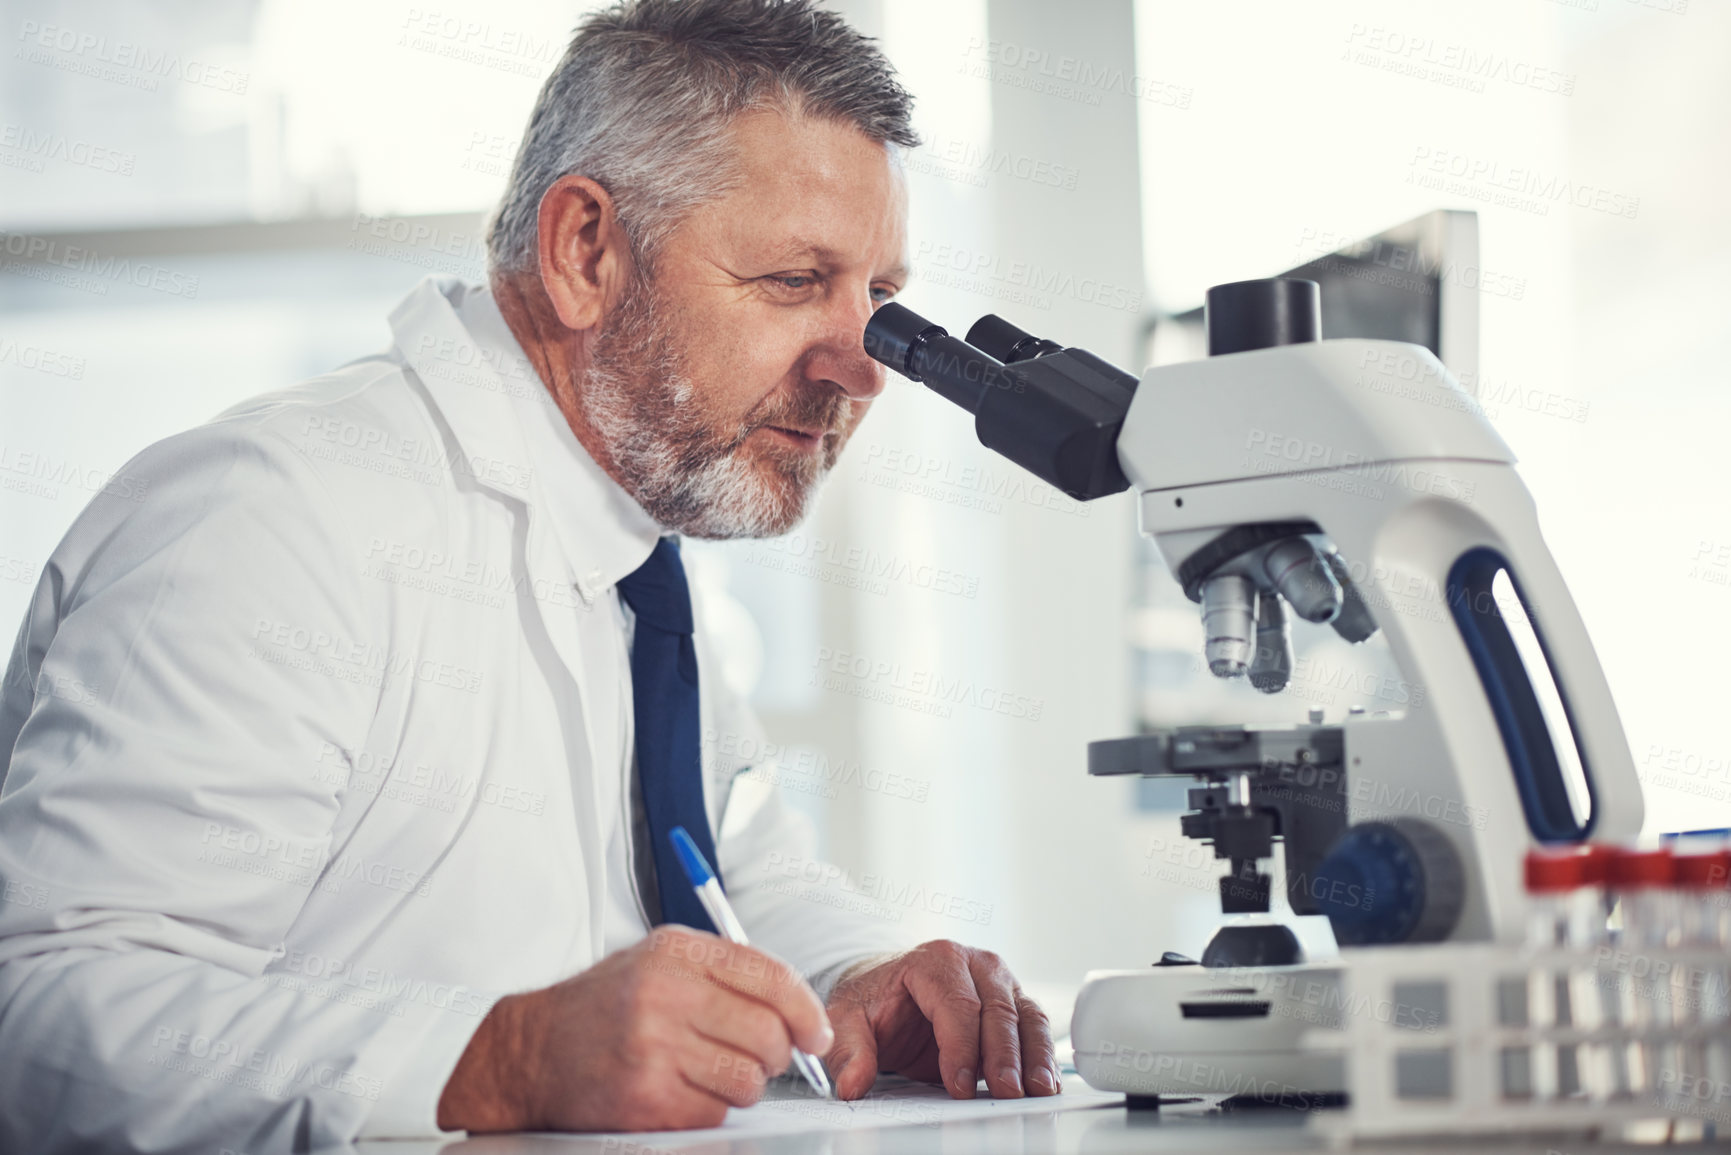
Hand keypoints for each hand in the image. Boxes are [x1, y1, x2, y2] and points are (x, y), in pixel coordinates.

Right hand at [436, 925, 831, 1131]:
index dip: (807, 1010)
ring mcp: (653, 1047)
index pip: (771, 976)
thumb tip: (800, 1010)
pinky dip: (711, 1108)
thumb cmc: (605, 1007)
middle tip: (762, 1057)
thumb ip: (725, 974)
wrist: (531, 1052)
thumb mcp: (658, 961)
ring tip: (715, 1073)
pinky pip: (716, 1112)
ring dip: (744, 1085)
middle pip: (768, 1032)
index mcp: (676, 952)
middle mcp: (665, 993)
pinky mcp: (645, 1098)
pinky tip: (683, 1091)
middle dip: (778, 1053)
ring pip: (748, 1079)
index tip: (817, 1033)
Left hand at [822, 940, 1057, 1100]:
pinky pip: (1035, 1025)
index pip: (956, 1003)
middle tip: (1005, 1090)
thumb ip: (849, 1050)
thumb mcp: (848, 1019)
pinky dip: (1042, 1054)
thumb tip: (852, 1083)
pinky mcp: (1014, 1001)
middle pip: (997, 1008)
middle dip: (1003, 1054)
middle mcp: (974, 963)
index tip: (958, 1084)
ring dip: (1034, 1054)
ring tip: (1038, 1088)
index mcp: (935, 960)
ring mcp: (999, 981)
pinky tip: (1045, 1080)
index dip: (960, 1046)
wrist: (891, 989)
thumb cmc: (876, 1000)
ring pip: (1026, 1014)